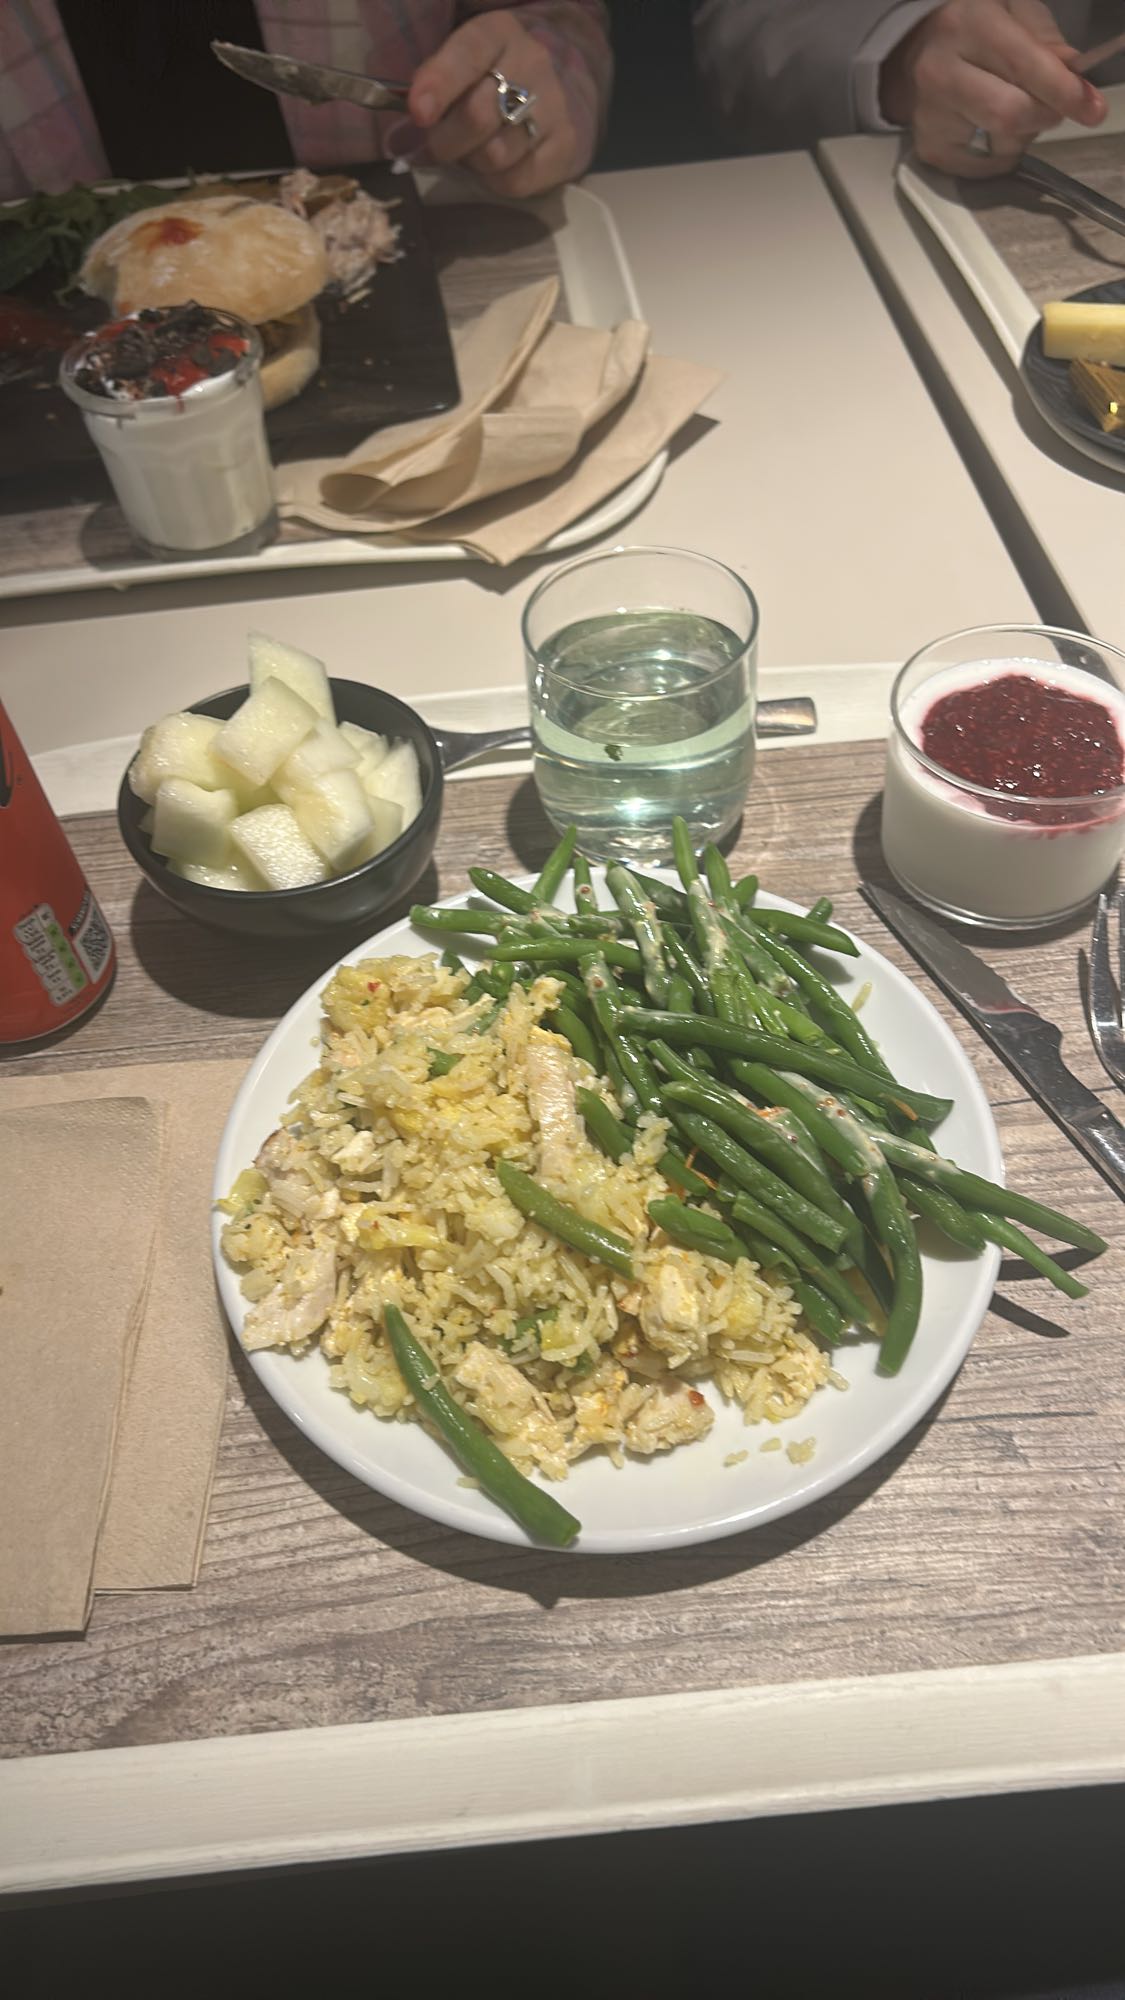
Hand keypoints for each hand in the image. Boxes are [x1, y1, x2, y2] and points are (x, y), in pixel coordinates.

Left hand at [407, 10, 581, 197]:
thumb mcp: (458, 67)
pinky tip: (494, 167)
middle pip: (479, 114)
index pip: (469, 53)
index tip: (418, 112)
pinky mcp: (565, 146)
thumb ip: (429, 91)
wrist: (551, 93)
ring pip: (496, 154)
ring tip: (470, 152)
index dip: (440, 83)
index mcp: (499, 32)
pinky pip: (516, 180)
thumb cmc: (488, 80)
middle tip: (434, 148)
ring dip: (471, 162)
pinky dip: (494, 181)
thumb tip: (397, 140)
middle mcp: (533, 63)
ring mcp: (554, 106)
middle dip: (445, 141)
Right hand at [880, 0, 1106, 174]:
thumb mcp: (1012, 10)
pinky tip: (992, 132)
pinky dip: (999, 156)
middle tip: (1053, 109)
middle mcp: (941, 69)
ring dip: (1022, 134)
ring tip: (1012, 108)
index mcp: (969, 24)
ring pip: (998, 144)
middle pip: (1009, 114)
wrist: (918, 49)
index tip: (1091, 108)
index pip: (1024, 65)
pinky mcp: (928, 147)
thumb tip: (1073, 75)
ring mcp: (929, 113)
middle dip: (1044, 116)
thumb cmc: (974, 27)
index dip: (1063, 91)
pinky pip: (981, 169)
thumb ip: (1045, 38)